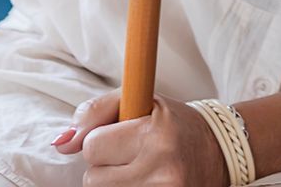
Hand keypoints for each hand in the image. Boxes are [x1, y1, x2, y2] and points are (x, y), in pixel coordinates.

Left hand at [53, 90, 230, 186]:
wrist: (220, 151)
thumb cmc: (173, 123)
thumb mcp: (139, 101)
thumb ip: (95, 112)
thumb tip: (61, 144)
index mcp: (156, 133)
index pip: (93, 146)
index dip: (102, 141)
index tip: (121, 137)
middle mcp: (162, 167)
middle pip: (93, 179)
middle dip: (106, 166)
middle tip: (131, 156)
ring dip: (114, 184)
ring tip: (139, 171)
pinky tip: (143, 183)